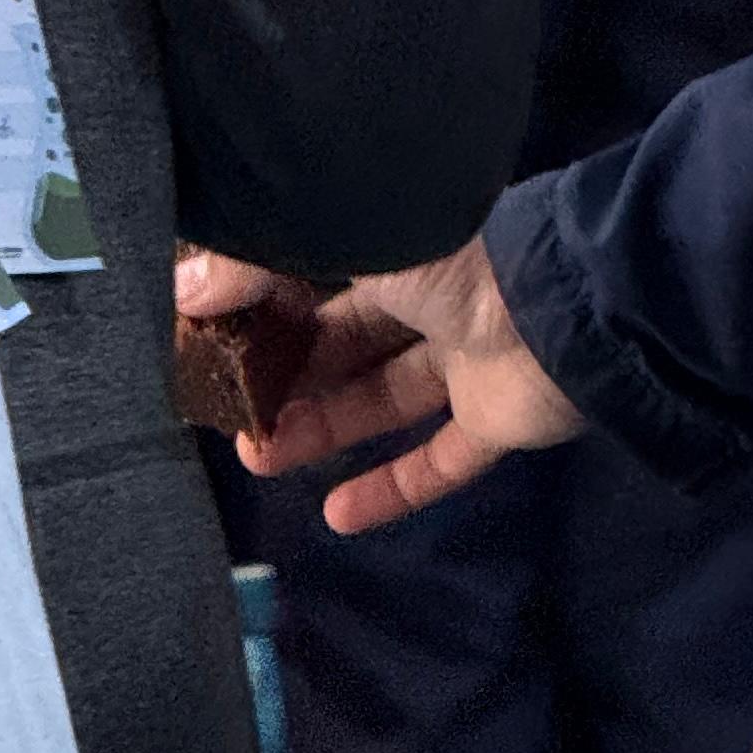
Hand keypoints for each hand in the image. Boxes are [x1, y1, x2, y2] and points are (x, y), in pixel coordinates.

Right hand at [178, 240, 581, 530]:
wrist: (566, 308)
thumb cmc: (453, 258)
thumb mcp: (343, 237)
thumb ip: (260, 264)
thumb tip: (186, 292)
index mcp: (399, 246)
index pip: (319, 279)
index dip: (268, 311)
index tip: (214, 342)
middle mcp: (434, 300)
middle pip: (346, 344)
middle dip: (284, 378)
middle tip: (230, 411)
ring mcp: (470, 361)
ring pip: (383, 399)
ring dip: (322, 429)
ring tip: (258, 457)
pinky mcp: (500, 419)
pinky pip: (442, 460)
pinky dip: (394, 489)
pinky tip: (337, 516)